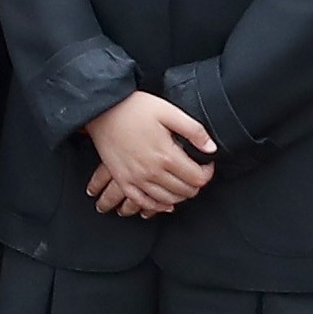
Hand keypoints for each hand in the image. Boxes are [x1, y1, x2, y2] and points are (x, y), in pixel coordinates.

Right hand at [83, 90, 212, 219]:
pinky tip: (163, 202)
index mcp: (166, 155)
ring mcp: (135, 178)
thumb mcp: (168, 111)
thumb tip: (211, 149)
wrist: (102, 109)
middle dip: (195, 184)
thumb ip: (194, 131)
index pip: (198, 178)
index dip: (207, 173)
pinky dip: (156, 206)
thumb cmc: (134, 108)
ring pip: (167, 200)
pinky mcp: (122, 179)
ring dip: (179, 196)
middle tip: (194, 173)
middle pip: (185, 191)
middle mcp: (151, 171)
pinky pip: (142, 202)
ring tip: (181, 184)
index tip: (205, 165)